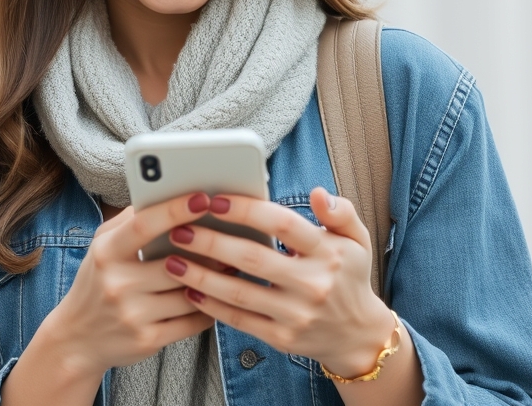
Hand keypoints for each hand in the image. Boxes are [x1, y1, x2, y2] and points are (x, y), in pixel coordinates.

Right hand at [34, 192, 217, 379]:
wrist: (78, 338)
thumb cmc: (96, 283)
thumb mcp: (101, 247)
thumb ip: (129, 221)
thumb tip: (163, 194)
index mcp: (107, 253)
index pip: (143, 225)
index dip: (175, 209)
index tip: (203, 198)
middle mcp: (117, 283)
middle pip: (176, 263)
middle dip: (207, 252)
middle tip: (231, 238)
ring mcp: (133, 314)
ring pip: (189, 293)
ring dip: (214, 280)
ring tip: (230, 267)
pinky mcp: (148, 340)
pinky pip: (192, 322)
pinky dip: (208, 308)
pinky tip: (214, 298)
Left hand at [159, 187, 395, 377]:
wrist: (358, 335)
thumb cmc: (349, 277)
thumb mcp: (357, 240)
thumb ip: (340, 212)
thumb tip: (318, 193)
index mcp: (329, 252)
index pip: (282, 224)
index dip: (246, 210)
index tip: (214, 199)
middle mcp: (313, 283)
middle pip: (253, 258)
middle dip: (211, 241)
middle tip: (179, 229)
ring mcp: (296, 314)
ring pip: (240, 292)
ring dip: (201, 275)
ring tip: (172, 259)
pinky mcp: (282, 338)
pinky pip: (240, 320)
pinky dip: (212, 306)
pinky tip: (190, 290)